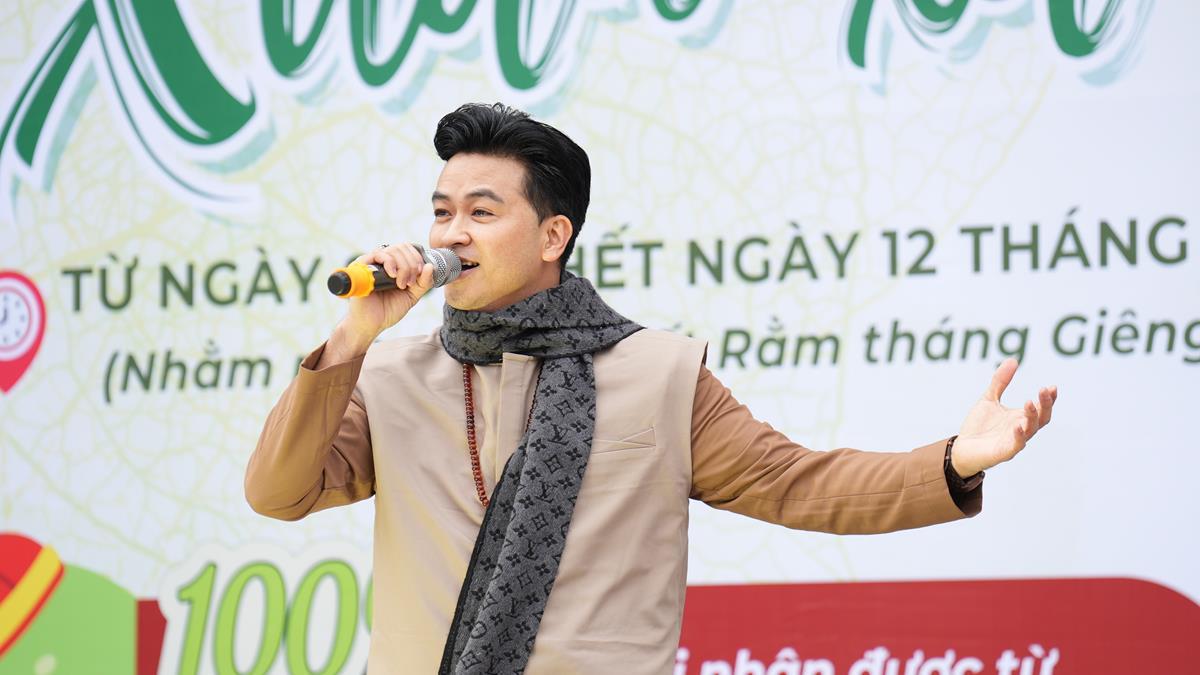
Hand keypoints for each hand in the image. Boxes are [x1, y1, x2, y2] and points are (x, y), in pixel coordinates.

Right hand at [321, 244, 433, 365]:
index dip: (417, 258)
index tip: (419, 275)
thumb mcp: (412, 296)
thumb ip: (423, 282)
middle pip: (402, 247)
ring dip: (403, 266)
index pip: (408, 248)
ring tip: (401, 284)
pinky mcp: (362, 266)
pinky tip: (392, 276)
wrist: (371, 324)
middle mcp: (383, 261)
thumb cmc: (388, 310)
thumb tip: (430, 266)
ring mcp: (372, 262)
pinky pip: (378, 254)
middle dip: (412, 264)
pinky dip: (390, 263)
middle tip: (410, 283)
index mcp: (394, 266)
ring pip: (393, 249)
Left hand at [951, 358, 1057, 476]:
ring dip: (1032, 417)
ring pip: (1030, 431)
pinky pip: (1015, 445)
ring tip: (1028, 402)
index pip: (1041, 408)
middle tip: (1045, 390)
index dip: (1048, 399)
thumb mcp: (989, 399)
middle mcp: (1021, 429)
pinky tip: (1017, 425)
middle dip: (1045, 405)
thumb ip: (1000, 382)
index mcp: (1021, 418)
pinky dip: (1019, 436)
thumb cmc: (979, 426)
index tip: (1052, 386)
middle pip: (1041, 419)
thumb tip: (1013, 359)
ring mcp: (1014, 442)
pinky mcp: (1003, 452)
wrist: (962, 448)